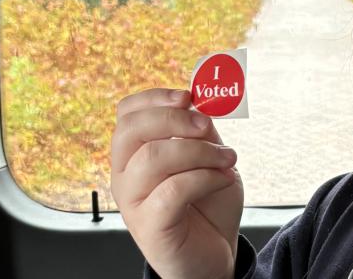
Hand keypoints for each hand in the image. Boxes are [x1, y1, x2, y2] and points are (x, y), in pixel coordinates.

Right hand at [111, 88, 243, 278]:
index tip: (189, 97)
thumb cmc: (208, 206)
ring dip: (200, 152)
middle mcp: (125, 176)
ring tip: (227, 159)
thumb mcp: (209, 158)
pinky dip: (205, 178)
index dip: (155, 98)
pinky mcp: (149, 226)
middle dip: (175, 120)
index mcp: (134, 154)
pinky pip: (172, 190)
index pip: (127, 114)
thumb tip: (200, 105)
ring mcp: (133, 202)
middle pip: (132, 130)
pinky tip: (223, 179)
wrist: (214, 255)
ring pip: (153, 158)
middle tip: (208, 127)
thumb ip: (201, 133)